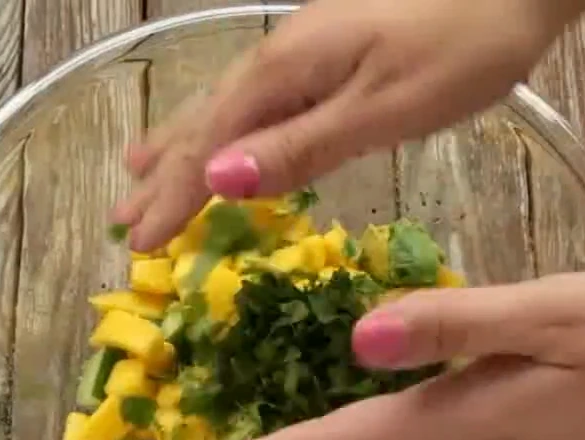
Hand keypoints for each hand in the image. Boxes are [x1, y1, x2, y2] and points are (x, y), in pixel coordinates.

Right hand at [114, 0, 584, 251]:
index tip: (140, 245)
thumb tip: (217, 180)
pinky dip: (218, 126)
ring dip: (179, 148)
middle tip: (123, 224)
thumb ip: (301, 146)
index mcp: (283, 72)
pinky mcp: (325, 51)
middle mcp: (278, 57)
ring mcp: (300, 49)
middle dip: (164, 179)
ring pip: (222, 107)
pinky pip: (251, 99)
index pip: (209, 147)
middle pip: (204, 124)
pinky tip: (221, 132)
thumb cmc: (461, 48)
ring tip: (139, 175)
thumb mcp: (383, 109)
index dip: (174, 199)